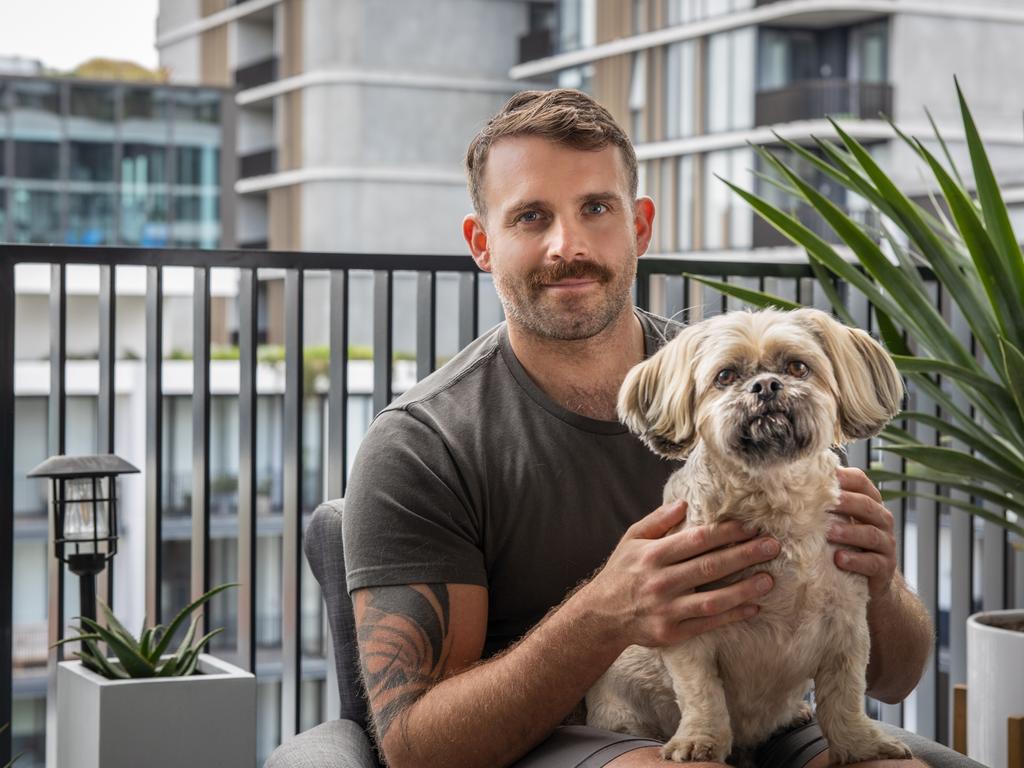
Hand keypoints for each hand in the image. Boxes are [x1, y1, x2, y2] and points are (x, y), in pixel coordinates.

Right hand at [587, 499, 779, 648]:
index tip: (750, 527)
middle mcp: (660, 582)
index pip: (696, 540)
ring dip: (744, 589)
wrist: (601, 616)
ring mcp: (667, 610)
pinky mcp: (672, 633)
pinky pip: (708, 624)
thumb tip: (686, 503)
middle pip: (710, 567)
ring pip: (713, 600)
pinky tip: (753, 607)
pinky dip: (732, 616)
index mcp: (652, 555)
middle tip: (772, 547)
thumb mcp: (632, 539)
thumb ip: (658, 520)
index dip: (725, 532)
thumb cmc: (621, 572)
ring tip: (769, 580)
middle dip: (744, 555)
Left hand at [828, 467, 897, 597]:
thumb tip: (790, 482)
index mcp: (869, 502)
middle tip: (828, 502)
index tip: (824, 477)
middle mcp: (881, 520)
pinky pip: (873, 563)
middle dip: (847, 502)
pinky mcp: (884, 567)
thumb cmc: (848, 543)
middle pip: (867, 505)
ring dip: (849, 532)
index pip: (860, 481)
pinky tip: (839, 559)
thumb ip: (825, 502)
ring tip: (829, 533)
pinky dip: (856, 561)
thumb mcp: (839, 519)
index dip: (844, 477)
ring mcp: (885, 544)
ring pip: (870, 534)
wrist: (870, 579)